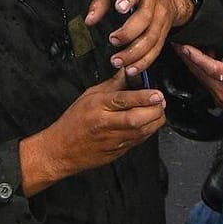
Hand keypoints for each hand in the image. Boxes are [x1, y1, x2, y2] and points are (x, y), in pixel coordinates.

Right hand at [26, 72, 165, 187]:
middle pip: (138, 119)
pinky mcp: (118, 152)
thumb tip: (127, 71)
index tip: (157, 93)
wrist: (62, 150)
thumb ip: (112, 84)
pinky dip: (148, 130)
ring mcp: (113, 140)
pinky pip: (139, 140)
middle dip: (155, 110)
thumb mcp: (89, 96)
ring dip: (155, 121)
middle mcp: (106, 124)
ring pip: (142, 132)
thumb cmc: (74, 121)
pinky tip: (148, 122)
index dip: (144, 97)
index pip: (124, 101)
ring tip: (157, 110)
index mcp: (97, 107)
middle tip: (160, 101)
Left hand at [84, 0, 194, 77]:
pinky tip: (131, 69)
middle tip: (113, 40)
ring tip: (118, 61)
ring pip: (151, 37)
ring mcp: (161, 18)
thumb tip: (90, 20)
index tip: (119, 8)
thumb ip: (101, 3)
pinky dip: (143, 62)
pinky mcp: (165, 34)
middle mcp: (153, 1)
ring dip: (134, 53)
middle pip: (144, 18)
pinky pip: (156, 50)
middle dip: (128, 32)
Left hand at [178, 28, 222, 139]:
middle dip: (186, 58)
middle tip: (178, 45)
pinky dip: (205, 74)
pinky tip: (210, 67)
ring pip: (202, 79)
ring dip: (196, 66)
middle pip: (198, 72)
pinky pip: (209, 86)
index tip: (181, 44)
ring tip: (193, 52)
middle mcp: (222, 90)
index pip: (205, 64)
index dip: (191, 53)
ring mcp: (221, 98)